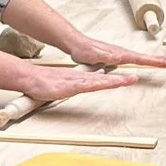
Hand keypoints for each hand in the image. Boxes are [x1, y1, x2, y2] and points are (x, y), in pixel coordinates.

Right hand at [24, 67, 141, 101]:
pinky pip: (84, 86)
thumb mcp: (66, 86)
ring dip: (112, 81)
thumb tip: (93, 81)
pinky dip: (95, 84)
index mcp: (81, 80)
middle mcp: (81, 79)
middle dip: (120, 80)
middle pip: (104, 80)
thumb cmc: (46, 84)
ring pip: (98, 81)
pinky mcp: (68, 86)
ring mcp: (75, 82)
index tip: (129, 80)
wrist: (31, 78)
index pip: (102, 80)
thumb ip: (80, 84)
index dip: (116, 80)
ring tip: (126, 81)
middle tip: (134, 79)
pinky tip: (103, 83)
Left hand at [65, 35, 165, 71]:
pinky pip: (131, 59)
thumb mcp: (96, 55)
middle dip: (156, 59)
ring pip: (138, 58)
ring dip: (150, 60)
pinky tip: (142, 63)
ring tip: (161, 61)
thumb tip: (121, 58)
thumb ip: (108, 57)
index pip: (139, 59)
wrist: (77, 44)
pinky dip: (140, 60)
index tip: (164, 62)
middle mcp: (121, 53)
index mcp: (119, 54)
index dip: (153, 61)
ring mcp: (118, 54)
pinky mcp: (115, 56)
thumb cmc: (84, 50)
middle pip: (142, 57)